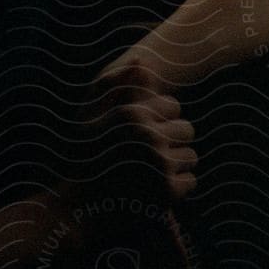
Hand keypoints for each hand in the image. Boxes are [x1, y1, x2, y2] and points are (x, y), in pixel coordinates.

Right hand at [82, 55, 197, 201]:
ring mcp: (158, 164)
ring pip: (191, 156)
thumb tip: (142, 59)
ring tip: (150, 174)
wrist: (76, 209)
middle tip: (147, 158)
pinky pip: (190, 182)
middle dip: (171, 142)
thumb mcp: (90, 116)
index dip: (159, 122)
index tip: (140, 137)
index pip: (173, 107)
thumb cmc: (84, 158)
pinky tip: (155, 192)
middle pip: (187, 129)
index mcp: (131, 113)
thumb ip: (114, 84)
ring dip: (175, 166)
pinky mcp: (167, 192)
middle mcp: (147, 135)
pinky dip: (177, 189)